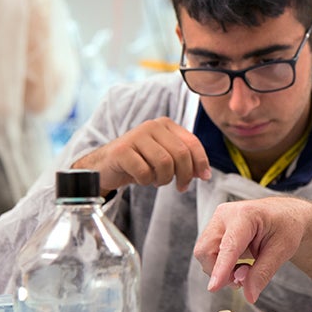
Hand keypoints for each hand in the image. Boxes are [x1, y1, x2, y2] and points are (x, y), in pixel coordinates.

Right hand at [72, 117, 210, 194]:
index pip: (192, 143)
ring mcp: (135, 136)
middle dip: (185, 175)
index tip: (204, 177)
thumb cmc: (140, 162)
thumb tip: (205, 174)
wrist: (106, 166)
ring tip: (156, 180)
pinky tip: (141, 179)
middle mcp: (152, 126)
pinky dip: (146, 181)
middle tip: (181, 186)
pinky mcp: (121, 150)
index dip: (201, 162)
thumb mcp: (166, 158)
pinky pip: (144, 172)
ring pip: (165, 163)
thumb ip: (186, 161)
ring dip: (164, 179)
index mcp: (166, 125)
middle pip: (180, 154)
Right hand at [194, 196, 309, 302]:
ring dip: (220, 270)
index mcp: (245, 215)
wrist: (284, 215)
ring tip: (245, 268)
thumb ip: (263, 273)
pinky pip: (208, 254)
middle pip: (207, 251)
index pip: (229, 246)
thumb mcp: (282, 250)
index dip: (221, 268)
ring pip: (204, 255)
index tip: (213, 287)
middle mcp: (225, 215)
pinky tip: (238, 262)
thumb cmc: (285, 226)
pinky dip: (220, 265)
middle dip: (220, 272)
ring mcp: (216, 221)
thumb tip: (249, 296)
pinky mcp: (213, 230)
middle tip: (242, 280)